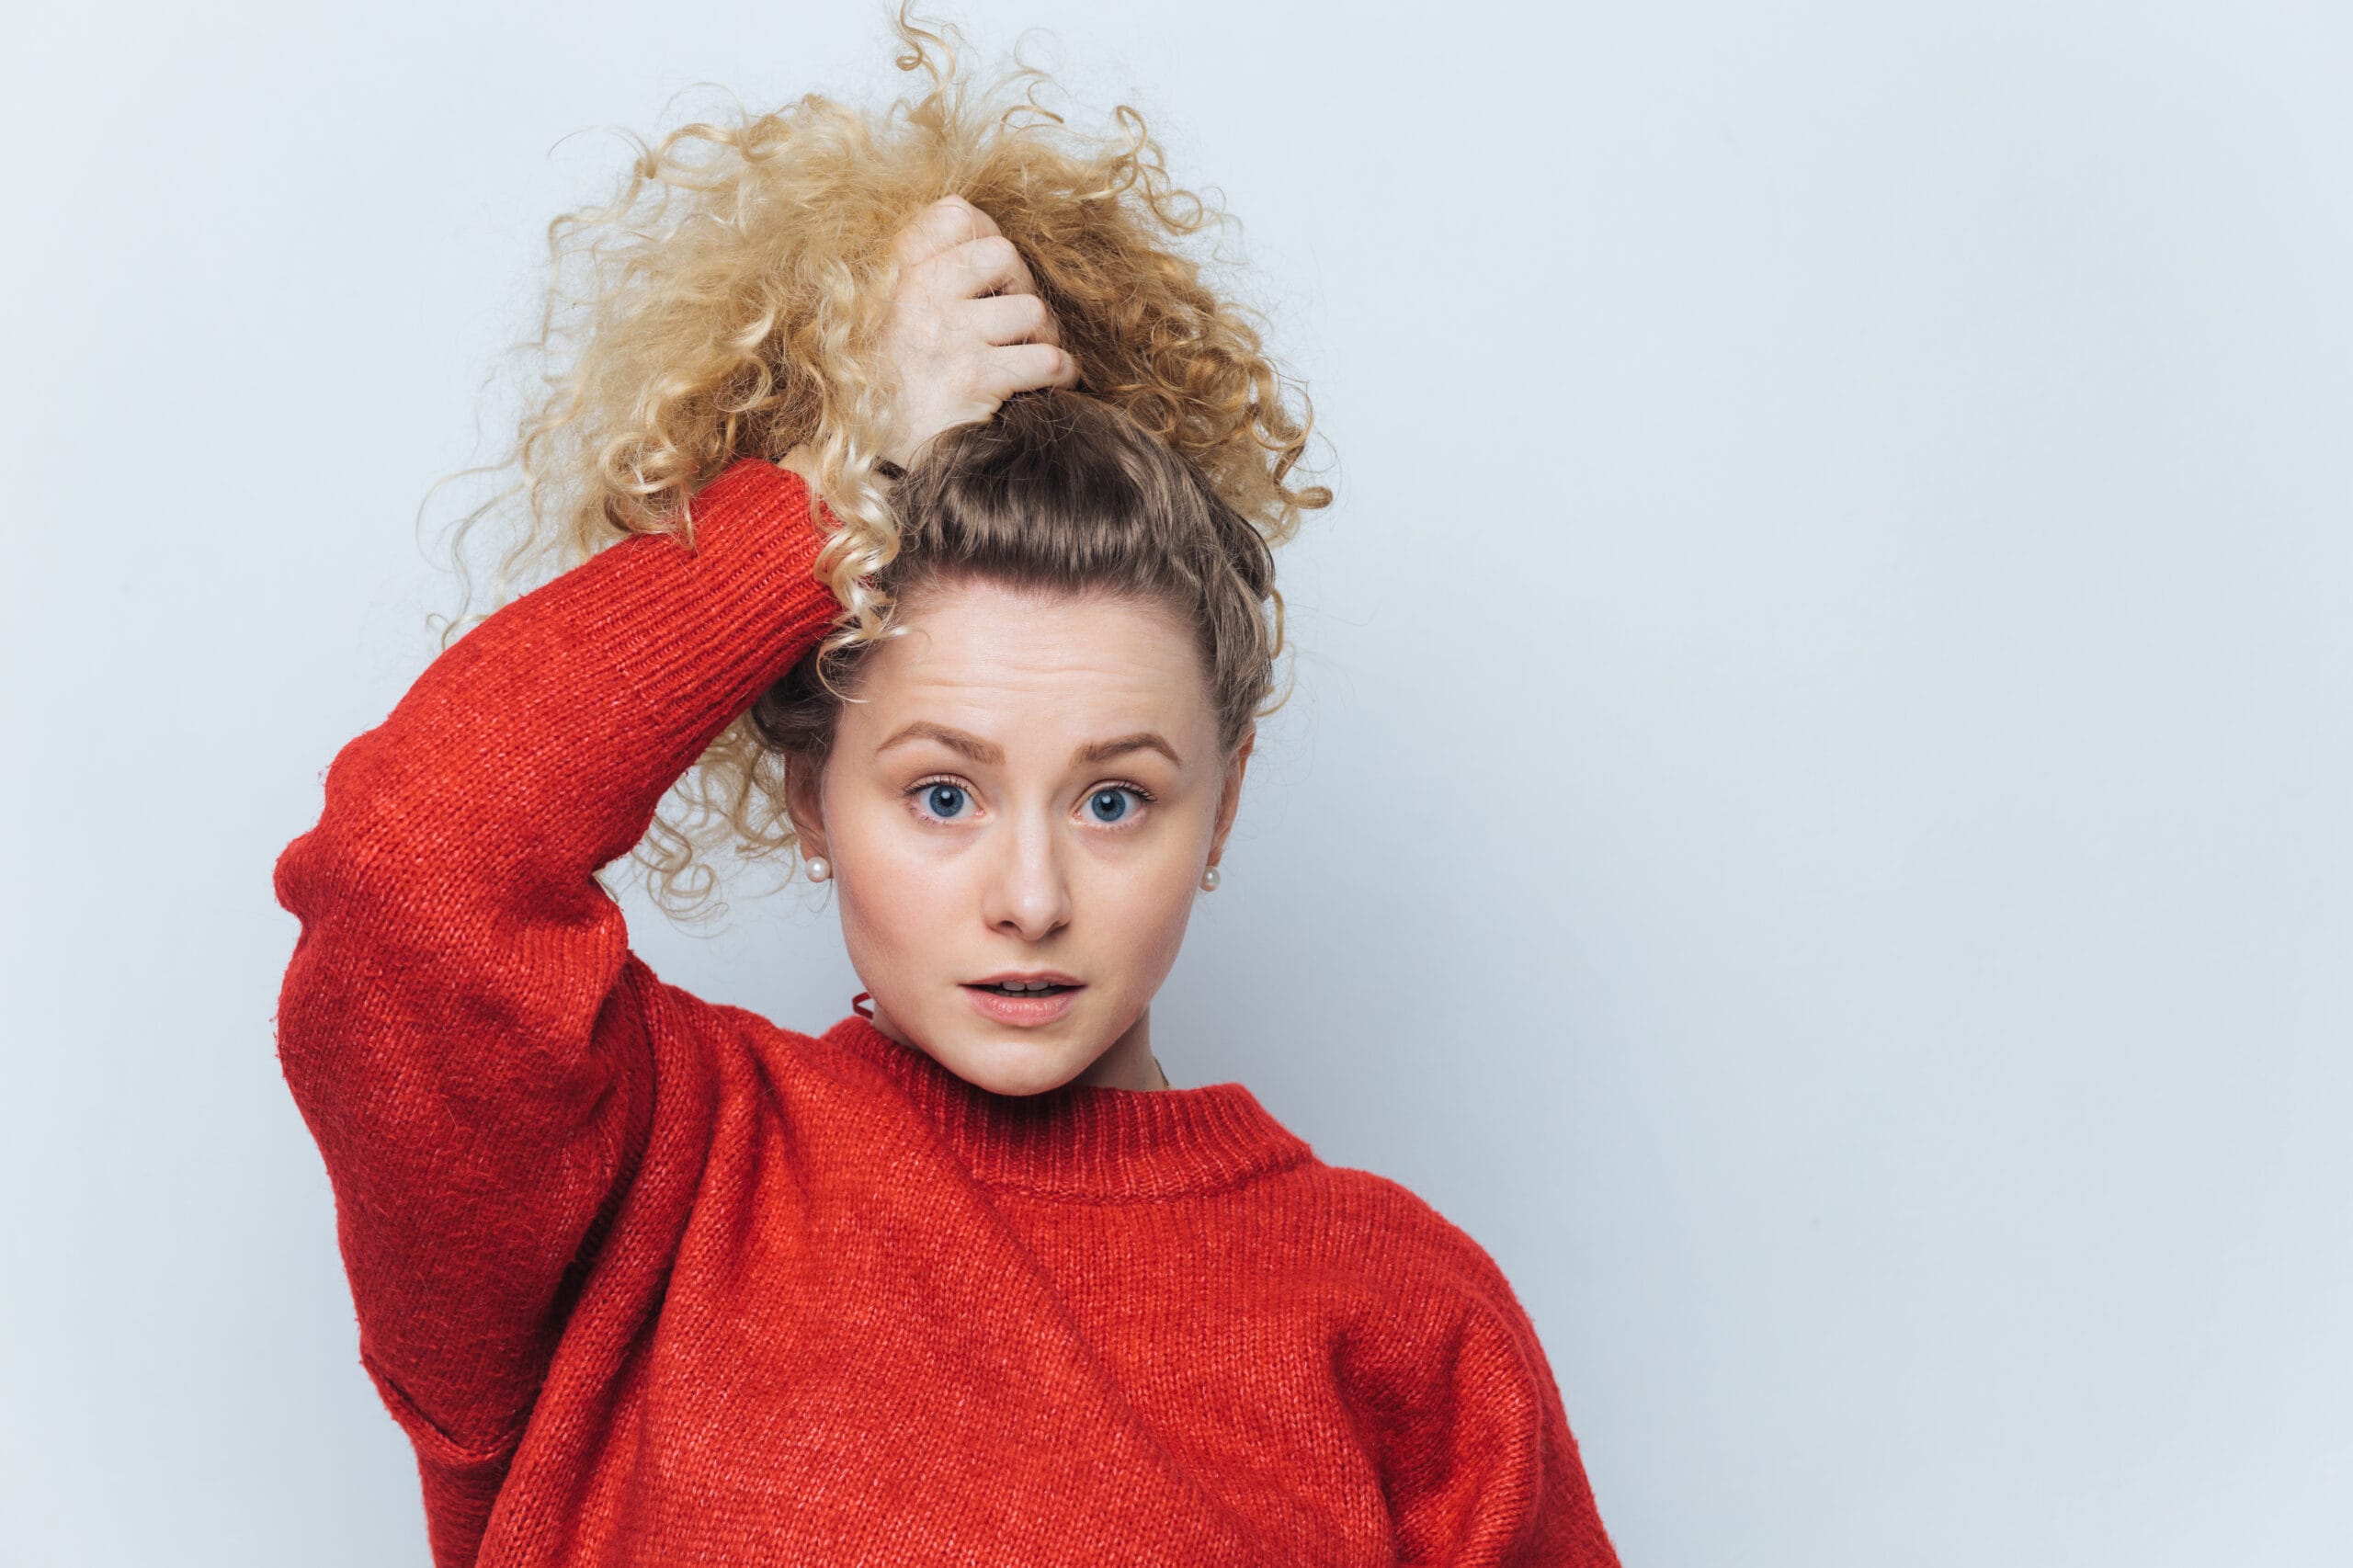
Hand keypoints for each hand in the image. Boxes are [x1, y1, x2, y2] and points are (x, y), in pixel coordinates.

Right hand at [870, 195, 1080, 468]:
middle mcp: (916, 296)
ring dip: (1045, 335)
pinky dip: (1060, 372)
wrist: (876, 456)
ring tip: (1030, 354)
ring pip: (1031, 309)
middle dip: (1024, 286)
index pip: (954, 214)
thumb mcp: (888, 318)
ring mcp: (946, 336)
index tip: (992, 272)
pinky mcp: (973, 379)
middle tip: (1017, 319)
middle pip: (1003, 253)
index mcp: (894, 274)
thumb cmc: (891, 386)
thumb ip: (923, 274)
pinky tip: (1050, 382)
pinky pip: (1045, 359)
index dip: (987, 234)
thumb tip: (983, 236)